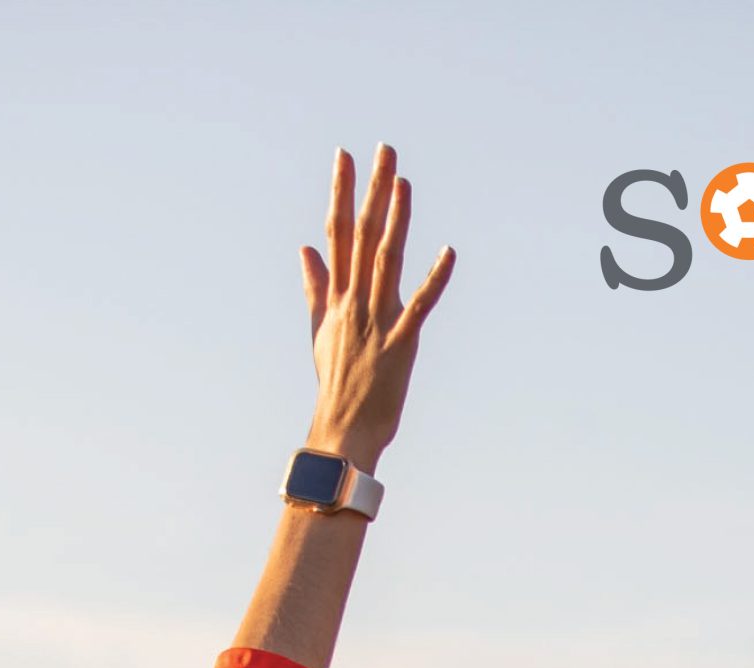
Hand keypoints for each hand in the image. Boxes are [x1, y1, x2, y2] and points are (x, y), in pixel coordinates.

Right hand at [300, 146, 454, 470]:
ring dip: (396, 220)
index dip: (340, 192)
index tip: (345, 156)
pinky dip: (434, 280)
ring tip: (404, 182)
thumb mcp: (320, 330)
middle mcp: (354, 302)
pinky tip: (449, 252)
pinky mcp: (400, 344)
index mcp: (337, 298)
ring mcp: (376, 321)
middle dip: (372, 191)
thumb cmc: (335, 384)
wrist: (342, 430)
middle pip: (362, 236)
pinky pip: (419, 306)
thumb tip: (304, 248)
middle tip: (384, 150)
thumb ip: (315, 286)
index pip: (336, 234)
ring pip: (386, 261)